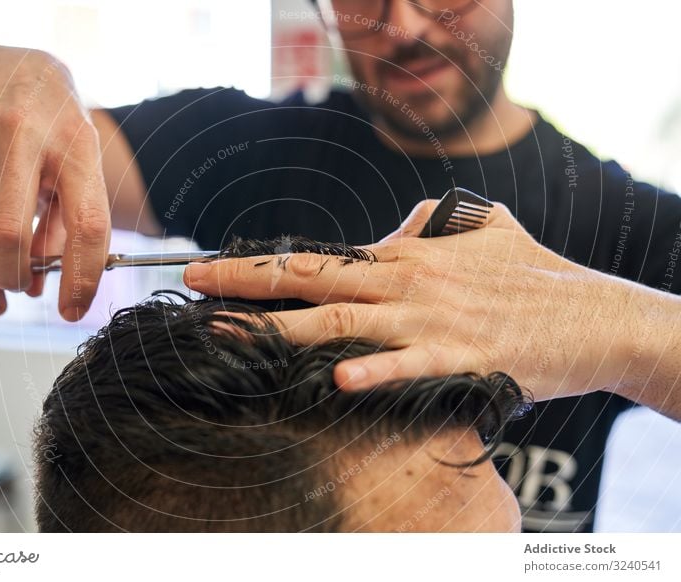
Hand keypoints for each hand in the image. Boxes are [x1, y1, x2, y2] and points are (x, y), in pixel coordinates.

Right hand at [0, 45, 109, 319]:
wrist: (15, 63)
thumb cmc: (57, 125)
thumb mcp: (80, 166)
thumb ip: (65, 224)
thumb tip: (43, 287)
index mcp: (76, 146)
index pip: (86, 225)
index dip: (81, 277)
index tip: (72, 310)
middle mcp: (25, 137)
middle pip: (11, 233)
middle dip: (14, 278)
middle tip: (20, 292)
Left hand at [184, 200, 648, 401]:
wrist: (593, 316)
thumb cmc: (534, 274)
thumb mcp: (481, 229)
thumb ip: (430, 224)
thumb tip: (395, 229)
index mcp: (405, 256)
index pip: (319, 258)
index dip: (262, 263)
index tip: (213, 268)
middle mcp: (407, 284)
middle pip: (314, 281)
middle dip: (248, 284)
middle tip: (193, 284)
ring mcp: (430, 322)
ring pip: (343, 322)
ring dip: (283, 329)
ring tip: (231, 334)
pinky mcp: (461, 358)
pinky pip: (408, 367)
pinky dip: (372, 372)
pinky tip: (337, 380)